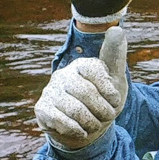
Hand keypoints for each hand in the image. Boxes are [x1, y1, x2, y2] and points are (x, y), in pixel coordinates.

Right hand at [35, 25, 129, 149]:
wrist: (88, 127)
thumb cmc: (104, 101)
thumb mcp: (116, 80)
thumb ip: (115, 56)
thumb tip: (116, 29)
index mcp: (83, 65)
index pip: (95, 70)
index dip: (109, 91)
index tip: (114, 101)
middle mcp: (64, 74)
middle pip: (87, 93)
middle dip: (103, 111)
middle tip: (107, 116)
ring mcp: (51, 90)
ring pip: (75, 110)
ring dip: (92, 123)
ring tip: (95, 124)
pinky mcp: (42, 108)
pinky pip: (62, 121)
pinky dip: (78, 130)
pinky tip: (82, 130)